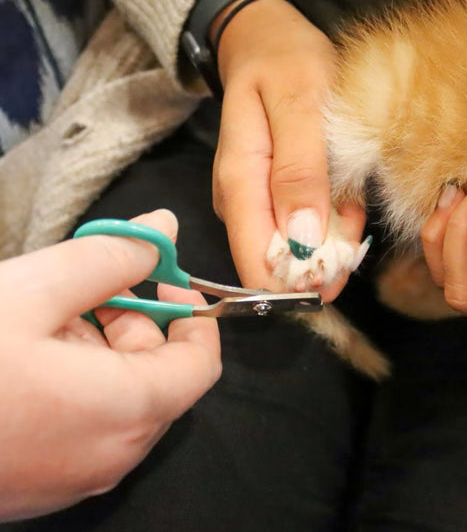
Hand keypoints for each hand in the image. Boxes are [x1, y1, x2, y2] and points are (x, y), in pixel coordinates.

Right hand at [0, 210, 220, 520]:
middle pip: (161, 376)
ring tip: (39, 323)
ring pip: (122, 397)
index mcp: (129, 411)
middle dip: (133, 323)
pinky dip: (75, 382)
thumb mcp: (34, 289)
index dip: (191, 311)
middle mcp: (115, 453)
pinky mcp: (43, 482)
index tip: (159, 276)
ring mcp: (78, 476)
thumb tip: (165, 227)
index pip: (201, 361)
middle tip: (81, 291)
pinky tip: (21, 359)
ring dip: (98, 349)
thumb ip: (112, 255)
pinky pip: (86, 422)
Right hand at [212, 0, 365, 301]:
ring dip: (334, 243)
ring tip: (355, 203)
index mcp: (240, 181)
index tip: (335, 277)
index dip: (294, 283)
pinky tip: (349, 200)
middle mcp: (242, 201)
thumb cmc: (284, 62)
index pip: (254, 261)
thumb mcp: (299, 103)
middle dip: (321, 264)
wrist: (268, 43)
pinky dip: (337, 223)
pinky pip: (310, 228)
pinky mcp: (276, 197)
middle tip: (354, 235)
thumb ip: (299, 171)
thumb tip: (302, 242)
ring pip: (297, 250)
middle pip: (276, 263)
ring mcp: (258, 201)